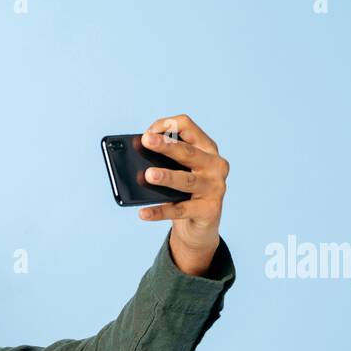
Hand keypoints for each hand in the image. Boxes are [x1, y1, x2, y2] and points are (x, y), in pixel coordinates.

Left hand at [136, 114, 229, 275]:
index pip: (187, 126)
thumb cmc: (185, 191)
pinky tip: (143, 212)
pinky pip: (180, 210)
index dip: (166, 125)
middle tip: (146, 140)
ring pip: (187, 180)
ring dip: (167, 176)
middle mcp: (215, 165)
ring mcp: (214, 188)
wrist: (201, 225)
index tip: (146, 134)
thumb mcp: (179, 170)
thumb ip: (164, 160)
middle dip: (166, 145)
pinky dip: (160, 212)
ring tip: (148, 175)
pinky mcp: (208, 210)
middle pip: (188, 152)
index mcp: (206, 148)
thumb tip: (135, 159)